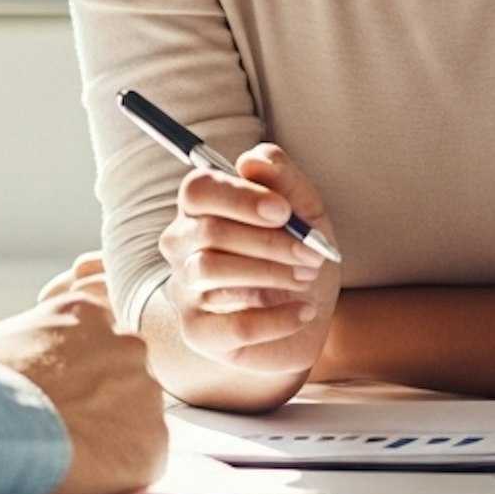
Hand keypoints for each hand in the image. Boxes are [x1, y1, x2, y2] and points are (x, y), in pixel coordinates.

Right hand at [0, 273, 166, 493]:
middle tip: (67, 422)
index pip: (102, 325)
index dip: (83, 359)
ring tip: (71, 450)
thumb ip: (36, 337)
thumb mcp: (5, 338)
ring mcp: (144, 390)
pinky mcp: (151, 439)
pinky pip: (144, 455)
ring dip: (112, 430)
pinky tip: (88, 473)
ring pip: (136, 412)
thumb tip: (30, 354)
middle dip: (100, 395)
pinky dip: (122, 469)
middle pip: (123, 370)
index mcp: (88, 311)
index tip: (66, 383)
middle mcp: (125, 343)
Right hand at [158, 145, 339, 377]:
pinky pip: (230, 325)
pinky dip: (275, 319)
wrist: (309, 309)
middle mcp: (183, 244)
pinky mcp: (198, 332)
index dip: (241, 198)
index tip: (284, 212)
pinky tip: (303, 313)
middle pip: (209, 232)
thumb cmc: (298, 249)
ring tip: (305, 277)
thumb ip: (282, 176)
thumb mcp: (305, 207)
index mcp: (203, 205)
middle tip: (311, 253)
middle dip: (269, 242)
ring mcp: (185, 288)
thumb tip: (249, 161)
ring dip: (270, 273)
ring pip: (210, 271)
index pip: (198, 190)